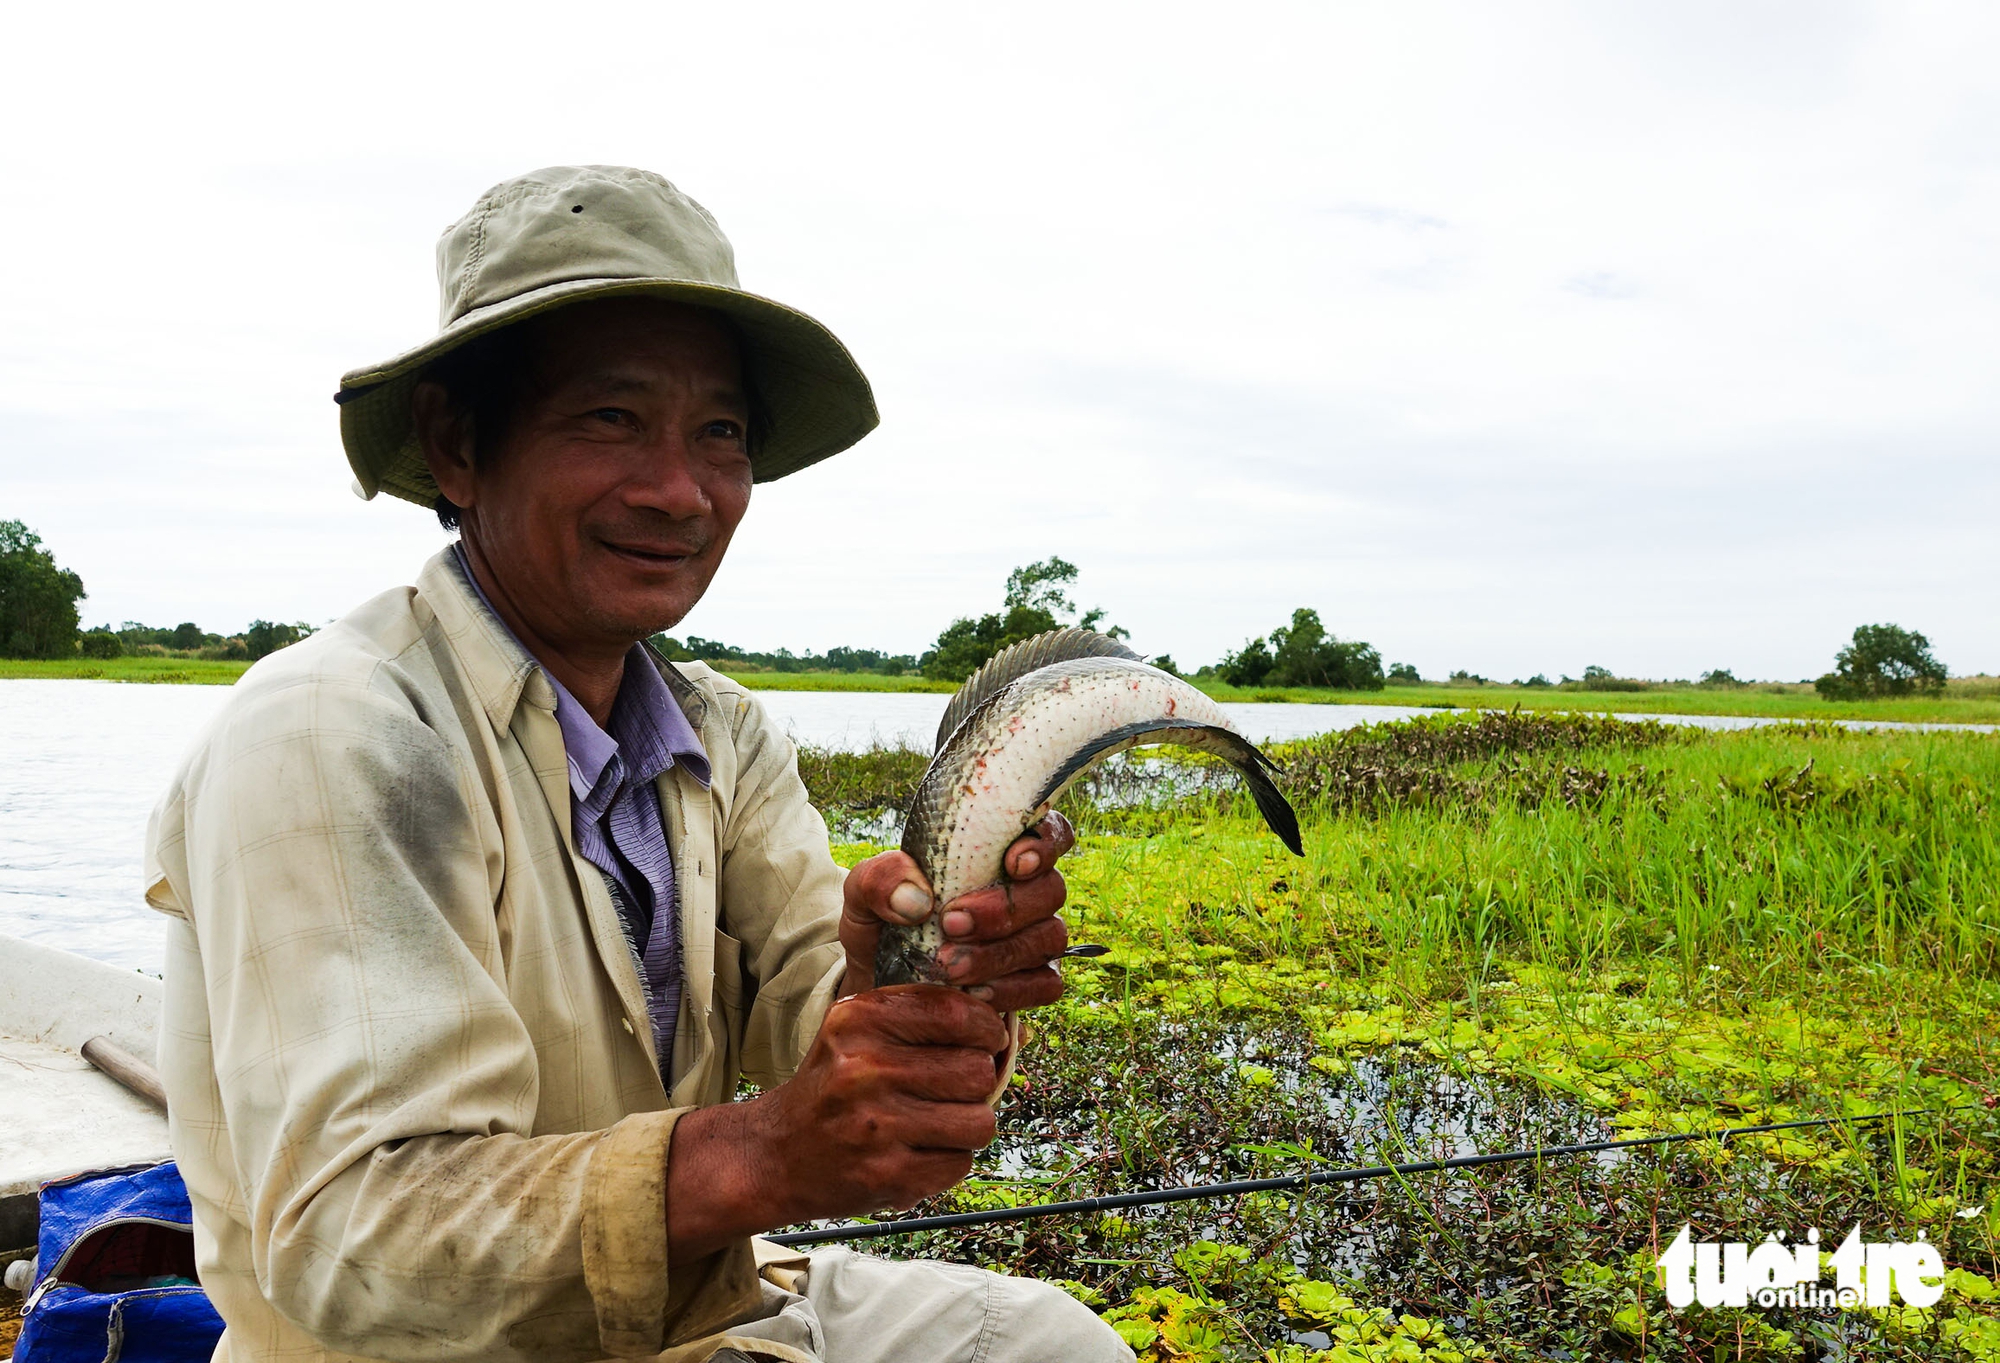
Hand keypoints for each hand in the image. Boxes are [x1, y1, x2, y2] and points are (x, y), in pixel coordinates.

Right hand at [665, 985, 1007, 1254]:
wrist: (774, 1155)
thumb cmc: (833, 1086)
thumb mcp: (861, 1032)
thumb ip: (930, 1019)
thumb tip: (1017, 1031)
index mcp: (860, 1020)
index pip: (958, 1011)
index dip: (987, 1027)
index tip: (986, 1039)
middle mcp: (866, 1068)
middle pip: (978, 1070)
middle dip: (978, 1080)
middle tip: (956, 1087)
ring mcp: (877, 1125)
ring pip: (979, 1121)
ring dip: (969, 1124)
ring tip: (939, 1121)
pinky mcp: (888, 1174)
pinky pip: (960, 1163)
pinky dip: (949, 1159)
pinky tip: (919, 1150)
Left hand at [837, 812, 1075, 1009]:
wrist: (878, 982)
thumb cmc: (883, 922)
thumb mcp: (863, 894)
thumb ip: (881, 879)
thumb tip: (917, 899)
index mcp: (996, 852)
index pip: (1048, 832)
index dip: (1043, 843)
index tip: (1011, 863)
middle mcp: (1026, 891)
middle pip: (1050, 889)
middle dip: (1004, 908)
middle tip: (952, 923)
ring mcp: (1034, 936)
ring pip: (1048, 937)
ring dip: (1000, 953)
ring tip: (949, 967)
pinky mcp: (1033, 980)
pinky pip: (1046, 983)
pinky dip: (1012, 989)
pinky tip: (974, 994)